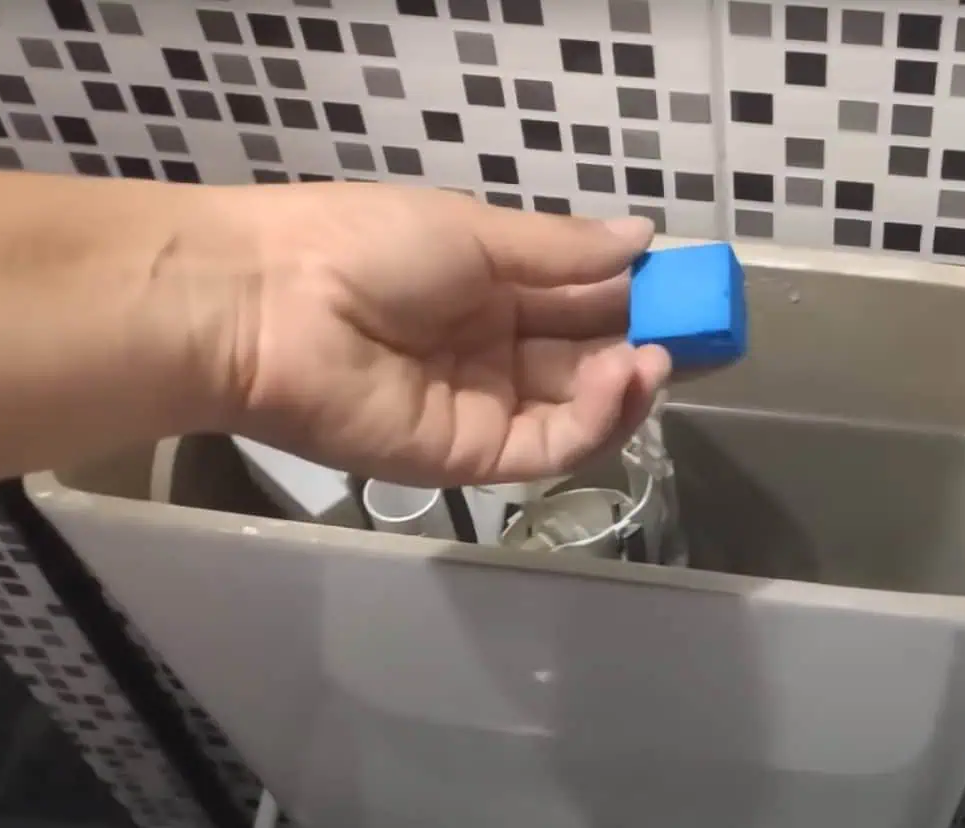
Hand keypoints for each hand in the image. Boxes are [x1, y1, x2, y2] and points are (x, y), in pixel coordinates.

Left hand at [210, 183, 670, 486]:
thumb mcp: (475, 233)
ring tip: (657, 356)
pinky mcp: (470, 458)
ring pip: (578, 411)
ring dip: (628, 386)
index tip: (691, 292)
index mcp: (490, 289)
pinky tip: (622, 380)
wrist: (264, 306)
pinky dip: (595, 420)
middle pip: (588, 360)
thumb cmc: (366, 246)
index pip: (582, 301)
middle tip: (700, 334)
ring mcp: (484, 408)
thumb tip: (645, 236)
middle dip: (645, 346)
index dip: (638, 299)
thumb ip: (563, 250)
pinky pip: (549, 447)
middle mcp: (493, 351)